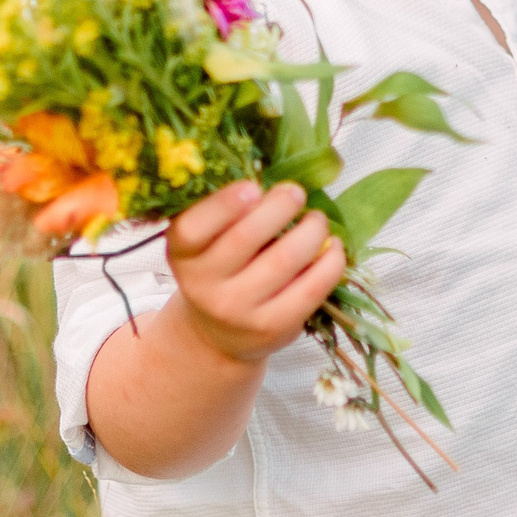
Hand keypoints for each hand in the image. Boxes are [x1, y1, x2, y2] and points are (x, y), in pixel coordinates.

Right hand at [162, 180, 346, 363]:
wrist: (218, 334)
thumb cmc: (221, 270)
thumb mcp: (208, 243)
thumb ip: (230, 213)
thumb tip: (279, 182)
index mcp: (183, 253)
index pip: (192, 228)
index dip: (223, 204)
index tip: (253, 186)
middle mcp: (203, 284)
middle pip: (245, 238)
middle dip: (279, 208)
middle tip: (296, 193)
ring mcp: (237, 310)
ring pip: (284, 260)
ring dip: (311, 231)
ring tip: (317, 220)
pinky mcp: (271, 327)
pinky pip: (310, 289)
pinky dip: (330, 263)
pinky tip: (334, 248)